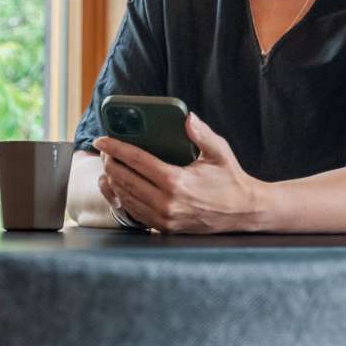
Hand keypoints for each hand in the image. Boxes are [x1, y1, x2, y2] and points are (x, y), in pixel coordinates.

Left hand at [95, 112, 261, 233]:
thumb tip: (187, 117)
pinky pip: (134, 212)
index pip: (136, 160)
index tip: (102, 139)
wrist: (244, 213)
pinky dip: (122, 198)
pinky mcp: (164, 228)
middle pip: (124, 179)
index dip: (116, 148)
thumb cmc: (231, 180)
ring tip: (109, 166)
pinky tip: (118, 186)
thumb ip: (202, 134)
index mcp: (176, 181)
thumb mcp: (219, 152)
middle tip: (104, 151)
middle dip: (110, 162)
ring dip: (112, 180)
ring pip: (125, 197)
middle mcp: (166, 203)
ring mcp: (164, 219)